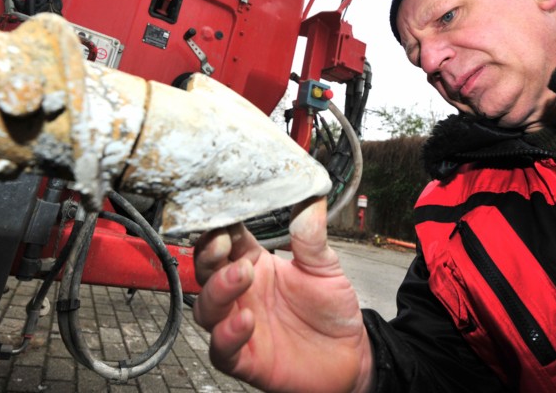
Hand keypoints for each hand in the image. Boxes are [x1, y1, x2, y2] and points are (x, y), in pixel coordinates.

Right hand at [192, 197, 374, 392]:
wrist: (349, 355)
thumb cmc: (331, 309)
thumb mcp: (325, 266)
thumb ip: (311, 236)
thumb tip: (311, 196)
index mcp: (255, 263)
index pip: (226, 240)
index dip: (221, 226)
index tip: (225, 212)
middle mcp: (241, 293)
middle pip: (207, 270)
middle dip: (209, 255)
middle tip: (223, 244)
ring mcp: (238, 324)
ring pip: (206, 307)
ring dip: (218, 290)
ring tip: (242, 276)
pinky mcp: (245, 358)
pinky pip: (222, 348)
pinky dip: (228, 334)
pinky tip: (246, 320)